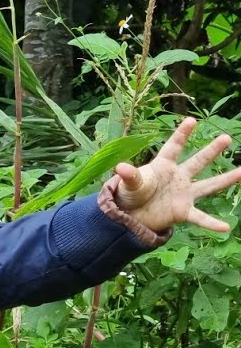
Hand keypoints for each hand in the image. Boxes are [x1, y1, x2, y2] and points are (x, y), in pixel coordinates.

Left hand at [112, 117, 240, 231]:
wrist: (132, 215)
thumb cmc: (131, 194)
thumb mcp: (130, 184)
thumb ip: (130, 176)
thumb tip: (120, 167)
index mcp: (163, 166)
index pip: (173, 147)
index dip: (181, 134)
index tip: (191, 120)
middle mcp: (178, 177)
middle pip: (198, 161)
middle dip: (211, 150)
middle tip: (226, 138)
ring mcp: (184, 194)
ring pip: (209, 185)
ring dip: (227, 179)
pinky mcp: (183, 211)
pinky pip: (200, 217)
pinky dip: (211, 223)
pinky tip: (225, 227)